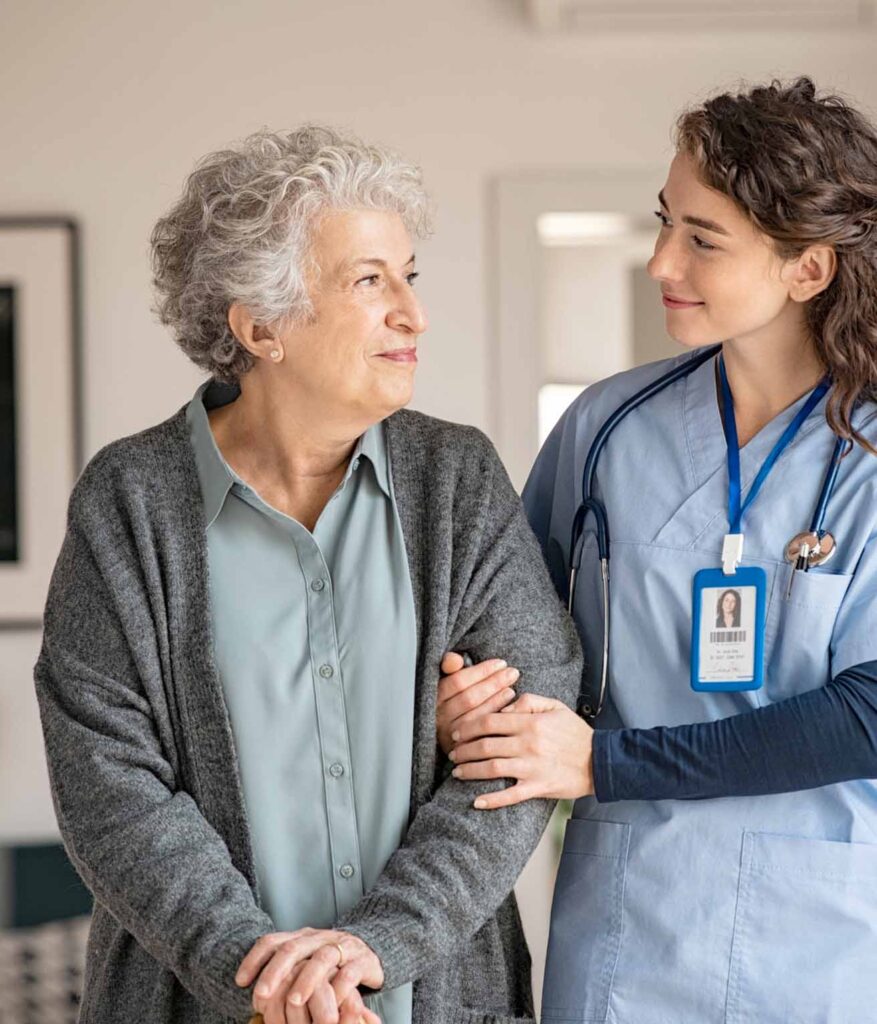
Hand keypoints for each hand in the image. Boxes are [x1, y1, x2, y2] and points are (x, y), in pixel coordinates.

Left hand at [237, 928, 382, 1023]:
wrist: (372, 950)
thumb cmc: (330, 965)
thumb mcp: (305, 962)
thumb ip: (284, 972)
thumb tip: (252, 994)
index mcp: (302, 937)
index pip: (273, 941)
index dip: (254, 959)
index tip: (240, 981)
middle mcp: (320, 938)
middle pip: (293, 948)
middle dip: (275, 971)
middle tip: (261, 994)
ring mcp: (342, 947)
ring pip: (322, 958)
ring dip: (306, 980)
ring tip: (293, 1001)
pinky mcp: (363, 961)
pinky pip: (350, 973)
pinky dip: (339, 988)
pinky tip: (331, 1002)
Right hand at [437, 652, 519, 754]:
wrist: (454, 735)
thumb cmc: (454, 699)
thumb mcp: (449, 680)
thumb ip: (449, 666)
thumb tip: (455, 659)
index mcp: (434, 696)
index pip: (458, 681)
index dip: (481, 671)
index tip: (500, 663)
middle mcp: (438, 717)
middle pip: (468, 698)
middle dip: (493, 683)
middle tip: (512, 672)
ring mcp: (449, 734)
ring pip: (475, 715)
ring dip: (496, 700)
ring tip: (511, 689)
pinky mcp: (460, 749)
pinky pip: (481, 732)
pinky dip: (496, 717)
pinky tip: (509, 708)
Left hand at [448, 692, 594, 808]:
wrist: (600, 761)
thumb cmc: (576, 732)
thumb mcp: (555, 706)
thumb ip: (528, 701)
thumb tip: (504, 705)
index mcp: (530, 723)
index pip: (490, 721)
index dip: (468, 726)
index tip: (458, 731)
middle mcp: (528, 744)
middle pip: (485, 745)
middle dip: (463, 749)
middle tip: (452, 753)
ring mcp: (532, 768)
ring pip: (492, 768)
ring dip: (470, 770)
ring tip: (457, 772)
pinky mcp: (538, 787)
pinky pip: (510, 796)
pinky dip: (491, 800)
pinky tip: (476, 801)